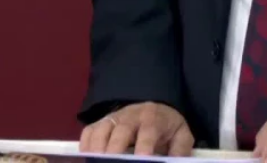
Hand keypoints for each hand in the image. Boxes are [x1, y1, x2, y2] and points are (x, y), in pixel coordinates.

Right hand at [79, 102, 193, 155]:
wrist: (156, 109)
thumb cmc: (167, 127)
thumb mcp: (181, 136)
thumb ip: (180, 151)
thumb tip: (176, 162)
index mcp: (153, 118)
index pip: (148, 131)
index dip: (144, 146)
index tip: (142, 158)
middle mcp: (131, 116)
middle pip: (121, 130)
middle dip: (115, 149)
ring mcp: (114, 118)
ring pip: (101, 130)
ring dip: (97, 149)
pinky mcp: (102, 123)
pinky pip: (89, 131)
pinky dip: (85, 145)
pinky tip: (87, 158)